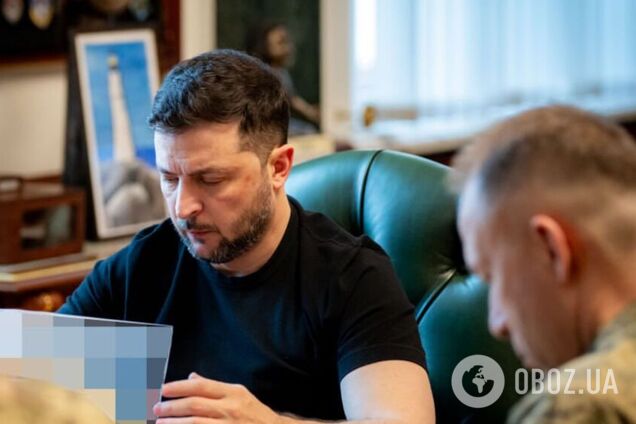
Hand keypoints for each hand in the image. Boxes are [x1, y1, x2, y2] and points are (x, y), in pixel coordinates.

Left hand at [154, 372, 281, 423]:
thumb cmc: (254, 414)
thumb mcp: (239, 395)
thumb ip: (214, 388)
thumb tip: (191, 378)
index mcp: (233, 393)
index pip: (201, 387)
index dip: (179, 387)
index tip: (163, 389)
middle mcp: (231, 408)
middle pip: (195, 405)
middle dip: (172, 407)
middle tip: (156, 409)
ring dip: (174, 423)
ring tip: (160, 423)